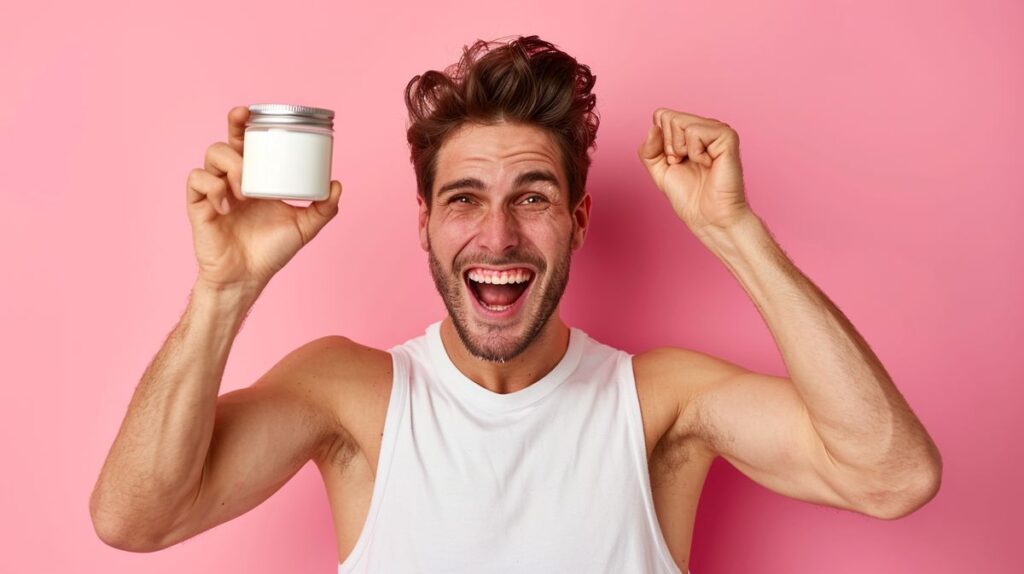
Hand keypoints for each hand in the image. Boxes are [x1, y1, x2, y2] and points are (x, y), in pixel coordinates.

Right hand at [185, 106, 342, 290]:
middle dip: (233, 126)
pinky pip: (197, 181)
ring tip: (245, 188)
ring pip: (212, 156)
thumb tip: (337, 185)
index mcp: (255, 179)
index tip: (254, 112)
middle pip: (226, 140)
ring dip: (231, 165)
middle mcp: (232, 180)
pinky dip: (212, 187)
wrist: (247, 278)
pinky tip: (227, 204)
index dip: (246, 124)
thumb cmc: (270, 252)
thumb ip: (323, 209)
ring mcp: (214, 191)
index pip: (248, 143)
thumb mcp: (303, 228)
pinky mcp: (199, 205)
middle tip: (243, 121)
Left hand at [637, 108, 751, 236]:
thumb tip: (653, 126)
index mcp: (690, 132)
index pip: (662, 116)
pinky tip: (708, 163)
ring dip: (680, 150)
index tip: (674, 161)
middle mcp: (705, 127)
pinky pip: (695, 132)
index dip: (660, 141)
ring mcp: (717, 130)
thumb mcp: (659, 170)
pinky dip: (695, 153)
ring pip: (679, 121)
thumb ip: (649, 149)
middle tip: (683, 163)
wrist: (708, 217)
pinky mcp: (727, 137)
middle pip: (668, 117)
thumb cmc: (689, 197)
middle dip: (668, 146)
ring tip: (696, 164)